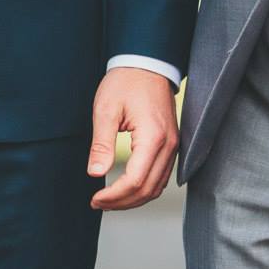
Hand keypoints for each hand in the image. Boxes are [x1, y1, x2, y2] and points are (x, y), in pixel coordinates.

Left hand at [88, 67, 177, 210]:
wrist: (147, 64)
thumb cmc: (126, 82)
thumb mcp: (105, 110)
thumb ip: (101, 144)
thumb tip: (95, 173)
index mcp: (153, 137)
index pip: (136, 180)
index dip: (114, 196)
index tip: (95, 198)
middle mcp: (169, 146)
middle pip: (148, 189)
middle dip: (122, 202)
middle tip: (98, 203)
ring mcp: (174, 146)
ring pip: (157, 187)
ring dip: (133, 199)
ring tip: (109, 201)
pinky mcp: (171, 145)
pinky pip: (161, 176)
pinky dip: (144, 188)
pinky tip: (126, 189)